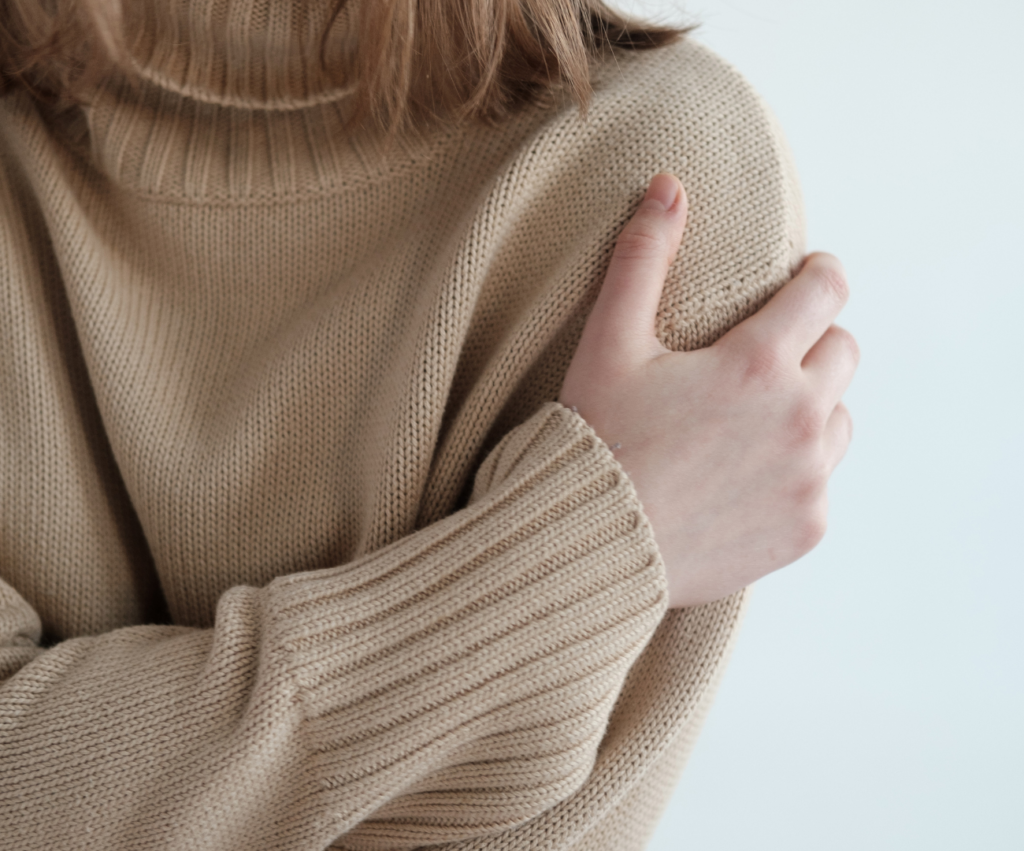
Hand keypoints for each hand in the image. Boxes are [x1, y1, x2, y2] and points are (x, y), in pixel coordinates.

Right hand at [559, 174, 857, 607]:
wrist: (595, 548)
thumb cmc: (598, 440)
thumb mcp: (609, 343)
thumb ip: (642, 259)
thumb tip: (667, 184)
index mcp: (759, 362)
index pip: (828, 288)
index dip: (818, 274)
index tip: (804, 278)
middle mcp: (800, 418)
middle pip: (844, 350)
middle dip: (813, 341)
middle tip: (764, 357)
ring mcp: (810, 479)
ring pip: (841, 418)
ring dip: (812, 406)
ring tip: (756, 421)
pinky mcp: (807, 528)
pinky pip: (823, 482)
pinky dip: (797, 472)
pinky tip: (745, 478)